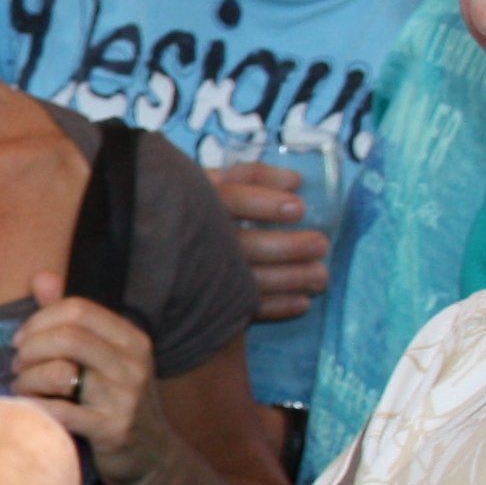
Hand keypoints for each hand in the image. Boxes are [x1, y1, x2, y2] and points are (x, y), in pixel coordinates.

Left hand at [14, 275, 168, 484]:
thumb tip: (40, 277)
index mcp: (131, 339)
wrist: (151, 459)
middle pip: (67, 335)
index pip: (78, 308)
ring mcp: (125, 397)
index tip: (21, 340)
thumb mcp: (102, 357)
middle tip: (17, 364)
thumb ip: (71, 317)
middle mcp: (133, 363)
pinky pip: (60, 411)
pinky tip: (29, 410)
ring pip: (59, 371)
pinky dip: (35, 408)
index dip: (40, 320)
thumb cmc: (115, 402)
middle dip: (30, 348)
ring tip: (22, 388)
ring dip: (27, 379)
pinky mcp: (112, 430)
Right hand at [205, 163, 330, 323]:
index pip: (229, 199)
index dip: (264, 204)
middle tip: (321, 245)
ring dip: (289, 279)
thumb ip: (254, 176)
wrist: (163, 245)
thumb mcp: (219, 180)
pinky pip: (243, 308)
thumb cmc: (204, 206)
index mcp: (199, 201)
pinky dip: (275, 306)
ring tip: (321, 276)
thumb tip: (296, 182)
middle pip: (243, 244)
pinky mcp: (209, 300)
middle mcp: (198, 237)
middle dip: (287, 247)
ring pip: (247, 279)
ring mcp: (201, 272)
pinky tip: (302, 302)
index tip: (300, 210)